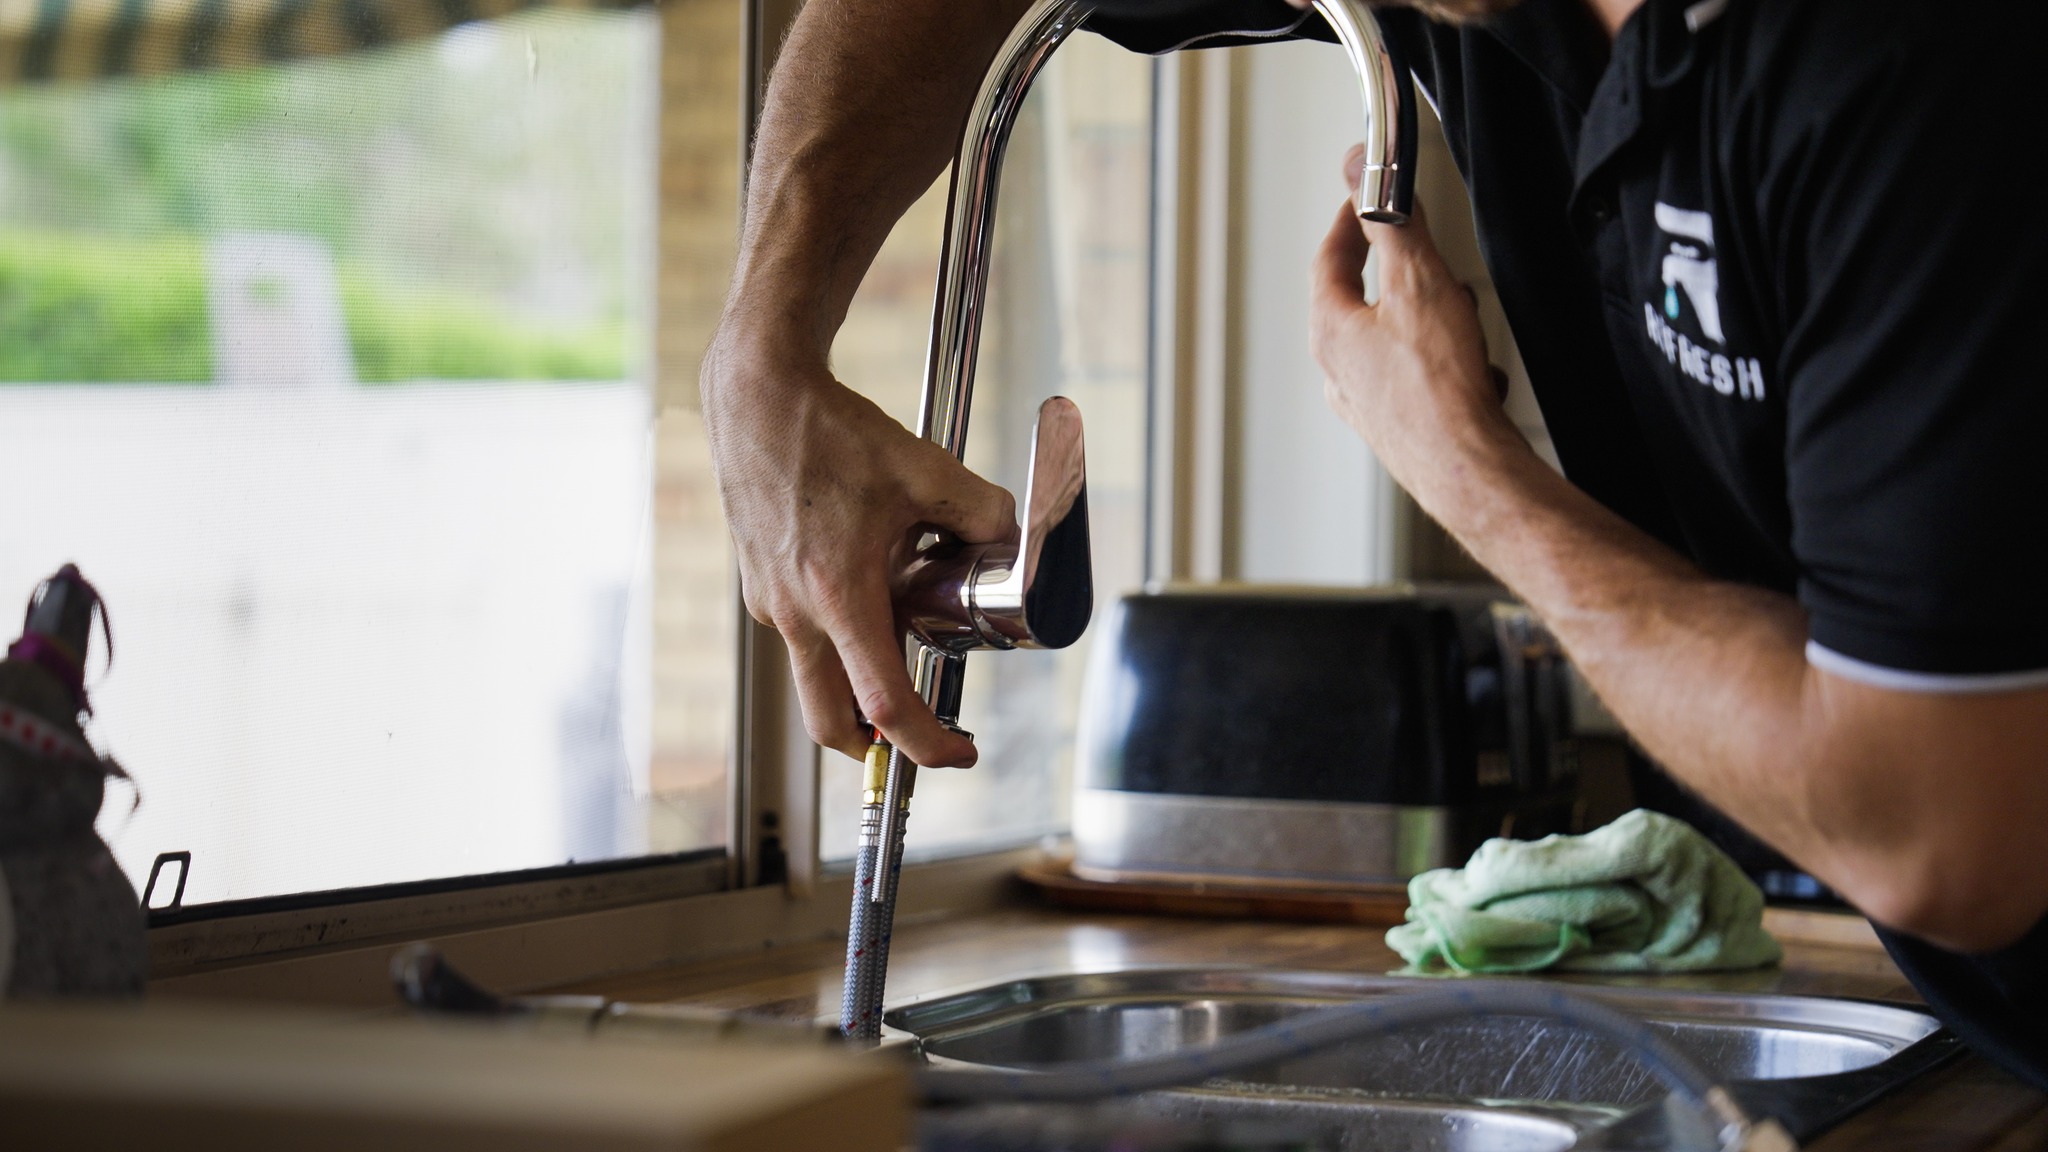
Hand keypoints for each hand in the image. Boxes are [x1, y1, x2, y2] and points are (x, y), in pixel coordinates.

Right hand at [701, 328, 1015, 767]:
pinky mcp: (760, 585)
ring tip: (908, 628)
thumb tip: (1014, 541)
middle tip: (924, 737)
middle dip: (877, 746)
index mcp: (837, 595)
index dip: (926, 742)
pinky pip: (804, 632)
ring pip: (817, 673)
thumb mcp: (925, 470)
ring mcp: (769, 602)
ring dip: (861, 674)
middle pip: (831, 720)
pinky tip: (870, 584)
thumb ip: (982, 513)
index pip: (882, 703)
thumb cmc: (829, 430)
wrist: (757, 394)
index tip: (959, 751)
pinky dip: (840, 632)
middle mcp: (794, 611)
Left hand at [1308, 146, 1522, 509]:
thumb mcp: (1419, 282)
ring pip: (1390, 343)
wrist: (1468, 470)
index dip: (1347, 224)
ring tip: (1460, 318)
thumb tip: (1358, 170)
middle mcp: (1339, 373)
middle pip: (1356, 303)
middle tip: (1419, 255)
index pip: (1328, 261)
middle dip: (1396, 273)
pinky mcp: (1399, 431)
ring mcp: (1367, 406)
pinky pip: (1418, 380)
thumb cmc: (1440, 388)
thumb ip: (1388, 221)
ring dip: (1424, 320)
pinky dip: (1444, 364)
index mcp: (1331, 332)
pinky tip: (1474, 372)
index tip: (1361, 202)